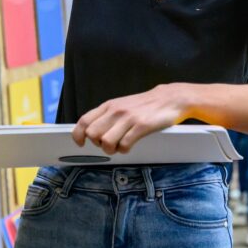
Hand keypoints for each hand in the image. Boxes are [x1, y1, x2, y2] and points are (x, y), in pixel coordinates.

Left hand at [72, 84, 188, 153]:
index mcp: (109, 106)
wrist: (169, 98)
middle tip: (108, 144)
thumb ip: (107, 115)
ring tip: (119, 146)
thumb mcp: (122, 105)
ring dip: (111, 150)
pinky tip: (129, 146)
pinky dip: (125, 150)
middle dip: (98, 144)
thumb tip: (91, 130)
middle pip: (93, 134)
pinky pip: (125, 145)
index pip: (84, 121)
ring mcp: (129, 118)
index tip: (81, 143)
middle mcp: (116, 111)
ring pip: (106, 142)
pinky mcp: (142, 126)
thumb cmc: (144, 104)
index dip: (78, 135)